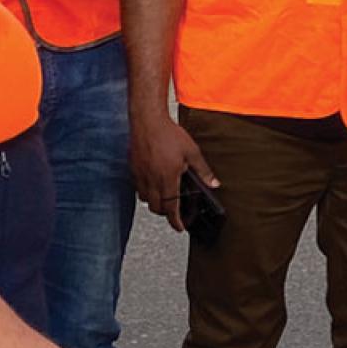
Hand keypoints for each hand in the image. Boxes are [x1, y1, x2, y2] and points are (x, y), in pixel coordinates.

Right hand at [130, 113, 216, 230]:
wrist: (147, 120)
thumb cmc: (168, 133)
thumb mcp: (192, 152)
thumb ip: (203, 170)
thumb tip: (213, 184)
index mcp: (168, 178)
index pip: (171, 207)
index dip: (176, 220)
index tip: (180, 227)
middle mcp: (152, 180)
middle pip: (157, 207)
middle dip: (166, 213)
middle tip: (174, 211)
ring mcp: (141, 175)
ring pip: (146, 200)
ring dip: (155, 202)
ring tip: (165, 196)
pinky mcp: (133, 169)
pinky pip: (138, 188)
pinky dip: (146, 192)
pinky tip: (154, 183)